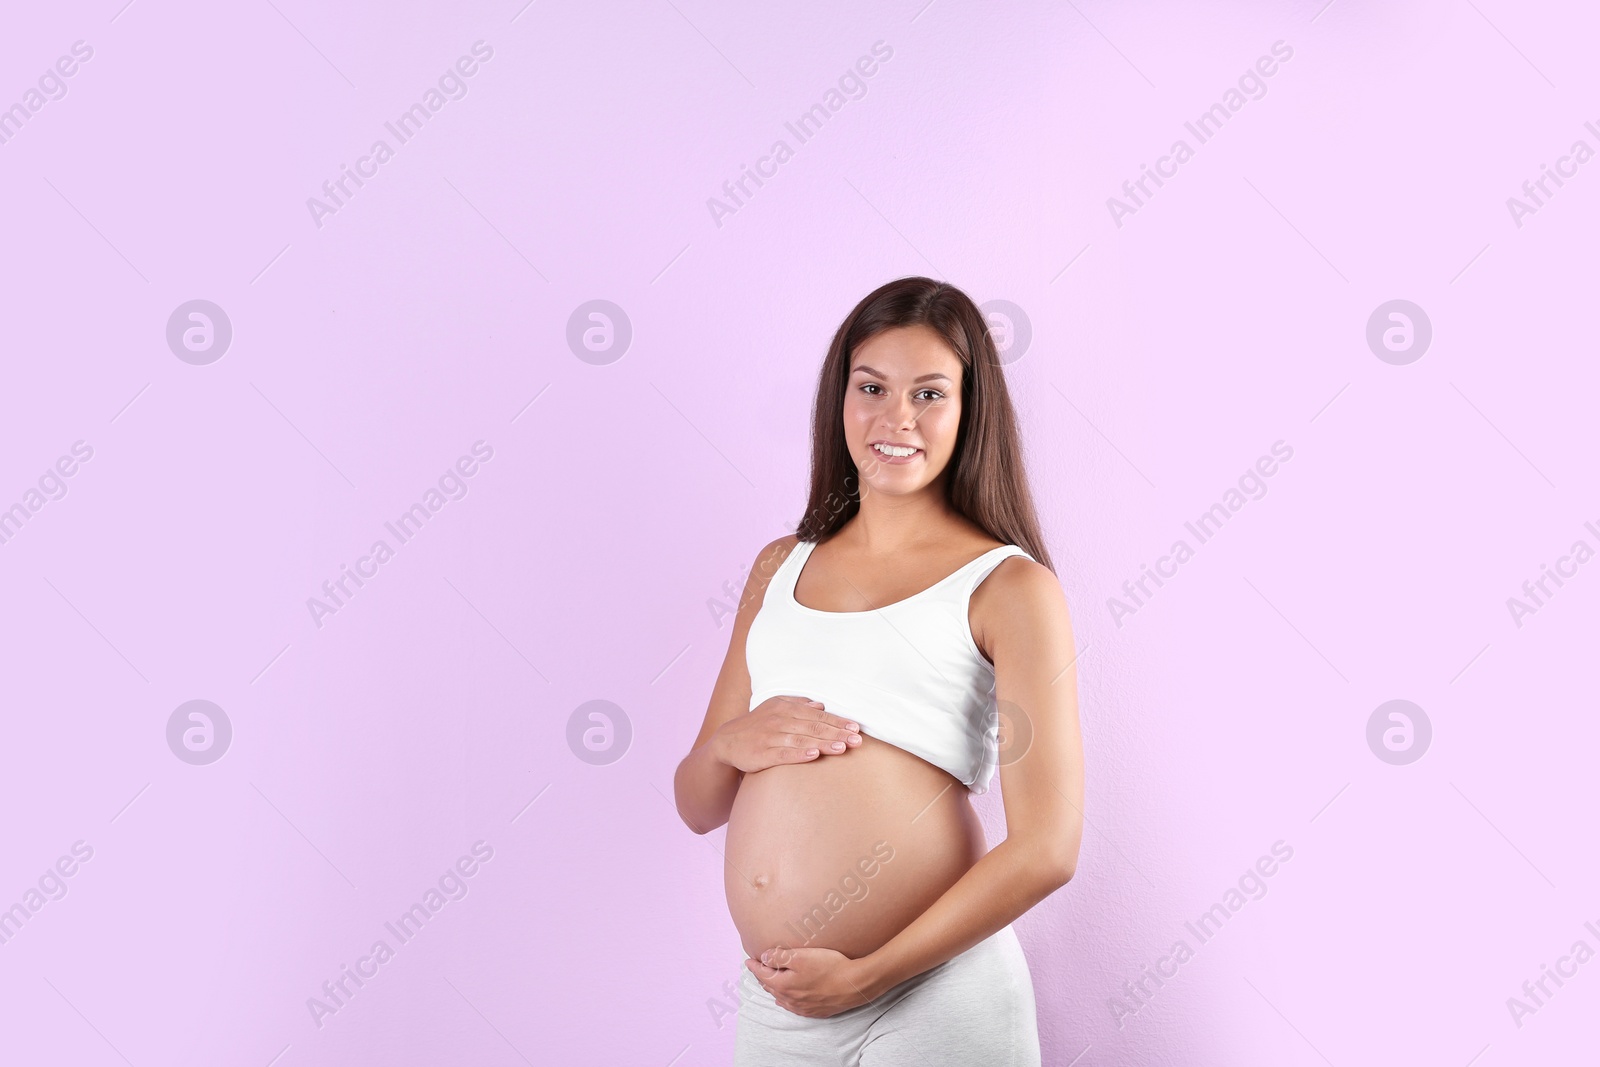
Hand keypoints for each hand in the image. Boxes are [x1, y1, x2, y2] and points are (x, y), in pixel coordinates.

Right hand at [713, 696, 861, 773]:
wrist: (727, 740)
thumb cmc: (757, 724)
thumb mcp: (775, 707)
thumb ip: (798, 704)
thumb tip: (820, 705)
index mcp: (785, 708)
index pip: (817, 715)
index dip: (837, 722)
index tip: (856, 728)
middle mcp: (779, 720)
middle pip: (813, 726)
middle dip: (837, 733)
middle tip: (857, 740)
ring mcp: (770, 737)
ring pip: (801, 739)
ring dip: (823, 743)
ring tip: (842, 748)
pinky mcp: (762, 754)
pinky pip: (783, 754)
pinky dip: (799, 754)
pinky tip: (814, 755)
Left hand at [745, 946, 877, 1017]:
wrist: (854, 985)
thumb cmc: (829, 967)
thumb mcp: (802, 956)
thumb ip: (780, 956)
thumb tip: (763, 957)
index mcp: (784, 985)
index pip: (763, 974)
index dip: (754, 966)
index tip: (748, 960)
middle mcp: (790, 999)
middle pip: (770, 987)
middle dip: (762, 977)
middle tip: (758, 968)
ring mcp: (803, 1007)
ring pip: (781, 998)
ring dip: (773, 988)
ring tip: (770, 981)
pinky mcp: (815, 1010)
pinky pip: (793, 1006)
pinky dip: (786, 1000)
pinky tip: (786, 999)